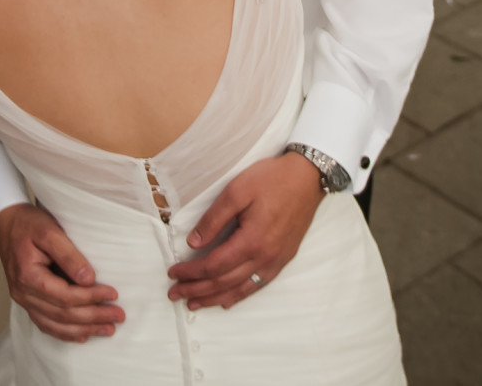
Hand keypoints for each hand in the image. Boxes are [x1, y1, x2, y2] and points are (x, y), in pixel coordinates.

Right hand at [0, 203, 123, 341]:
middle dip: (93, 317)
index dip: (91, 298)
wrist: (7, 222)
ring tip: (107, 329)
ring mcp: (23, 299)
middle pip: (62, 314)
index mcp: (28, 276)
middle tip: (118, 316)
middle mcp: (23, 293)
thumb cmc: (29, 224)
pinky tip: (82, 335)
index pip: (65, 296)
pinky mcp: (26, 300)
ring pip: (55, 324)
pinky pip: (46, 324)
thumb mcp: (50, 231)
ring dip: (83, 329)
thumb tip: (89, 279)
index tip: (113, 294)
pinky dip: (65, 333)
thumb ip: (69, 255)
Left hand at [166, 153, 323, 309]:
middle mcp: (265, 257)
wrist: (308, 177)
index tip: (173, 273)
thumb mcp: (237, 191)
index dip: (191, 272)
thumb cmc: (272, 179)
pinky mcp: (284, 258)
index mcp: (251, 241)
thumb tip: (193, 243)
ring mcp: (276, 261)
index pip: (213, 266)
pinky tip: (228, 300)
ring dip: (215, 298)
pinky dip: (240, 295)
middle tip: (175, 294)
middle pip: (225, 282)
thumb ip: (214, 218)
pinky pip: (258, 284)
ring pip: (241, 289)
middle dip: (197, 290)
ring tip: (195, 304)